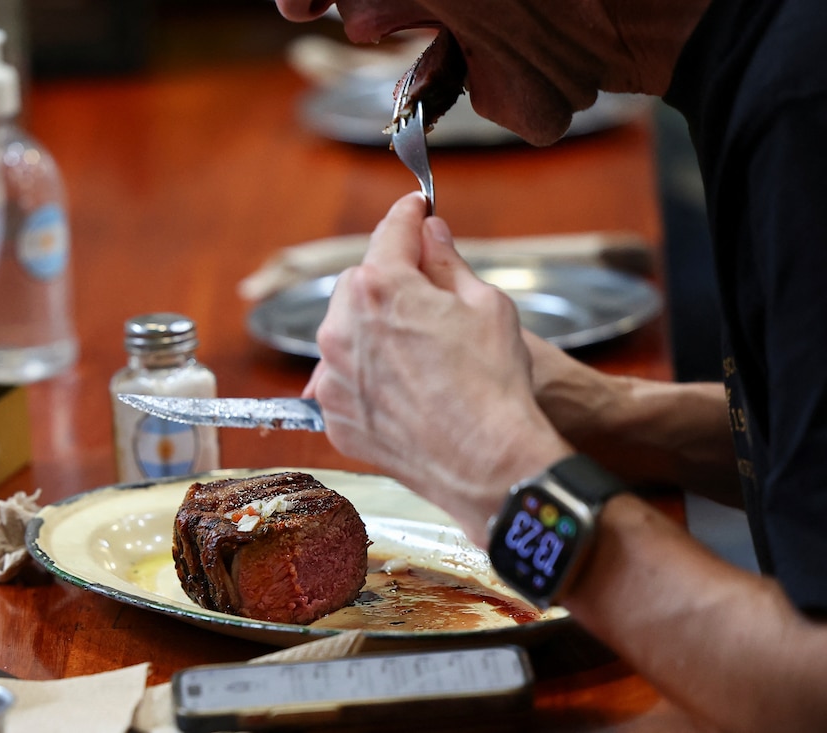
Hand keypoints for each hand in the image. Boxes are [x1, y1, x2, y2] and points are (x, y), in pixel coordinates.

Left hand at [303, 193, 570, 539]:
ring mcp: (332, 376)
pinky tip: (404, 386)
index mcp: (381, 288)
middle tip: (424, 287)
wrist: (486, 464)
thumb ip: (448, 263)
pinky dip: (365, 374)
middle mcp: (343, 328)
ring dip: (372, 328)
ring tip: (417, 347)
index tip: (417, 210)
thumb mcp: (486, 306)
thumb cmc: (494, 385)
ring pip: (346, 333)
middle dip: (389, 279)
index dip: (409, 216)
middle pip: (359, 283)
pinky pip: (343, 379)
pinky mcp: (334, 415)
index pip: (391, 233)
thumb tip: (431, 234)